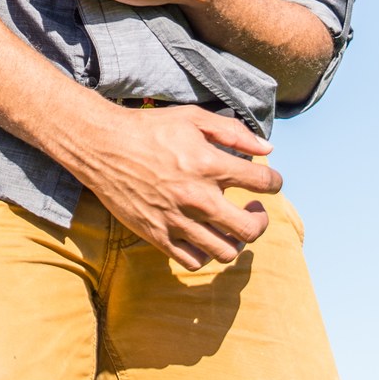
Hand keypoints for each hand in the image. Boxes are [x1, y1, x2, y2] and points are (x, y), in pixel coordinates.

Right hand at [69, 101, 281, 268]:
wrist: (103, 146)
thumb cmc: (150, 128)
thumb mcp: (194, 118)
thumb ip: (234, 132)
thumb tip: (268, 150)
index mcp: (210, 165)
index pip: (263, 182)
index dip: (275, 182)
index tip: (270, 182)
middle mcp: (197, 197)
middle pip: (250, 228)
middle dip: (261, 221)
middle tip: (255, 210)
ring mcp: (177, 221)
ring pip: (225, 252)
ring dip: (236, 240)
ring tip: (231, 226)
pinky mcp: (158, 235)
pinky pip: (193, 261)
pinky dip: (206, 253)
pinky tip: (205, 236)